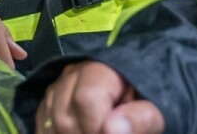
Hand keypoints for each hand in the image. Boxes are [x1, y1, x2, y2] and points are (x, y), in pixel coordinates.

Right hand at [36, 61, 164, 133]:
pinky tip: (77, 133)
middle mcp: (73, 72)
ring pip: (51, 123)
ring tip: (92, 132)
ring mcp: (57, 85)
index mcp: (102, 68)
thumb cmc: (144, 105)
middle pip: (65, 117)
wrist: (132, 98)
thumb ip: (140, 119)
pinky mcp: (48, 100)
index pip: (86, 99)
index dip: (95, 127)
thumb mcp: (153, 112)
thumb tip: (113, 129)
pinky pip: (43, 124)